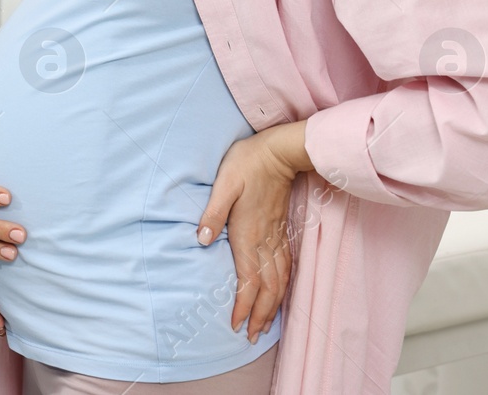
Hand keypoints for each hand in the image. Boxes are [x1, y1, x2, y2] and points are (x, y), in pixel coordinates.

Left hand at [195, 120, 310, 342]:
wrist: (280, 151)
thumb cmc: (247, 164)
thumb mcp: (224, 183)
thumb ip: (212, 213)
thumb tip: (201, 241)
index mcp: (248, 233)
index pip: (247, 280)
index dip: (242, 305)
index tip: (235, 325)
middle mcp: (265, 240)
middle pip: (267, 288)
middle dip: (260, 315)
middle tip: (251, 336)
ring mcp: (277, 236)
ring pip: (279, 281)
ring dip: (273, 306)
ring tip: (266, 325)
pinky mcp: (282, 229)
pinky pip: (287, 266)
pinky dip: (284, 287)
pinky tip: (281, 294)